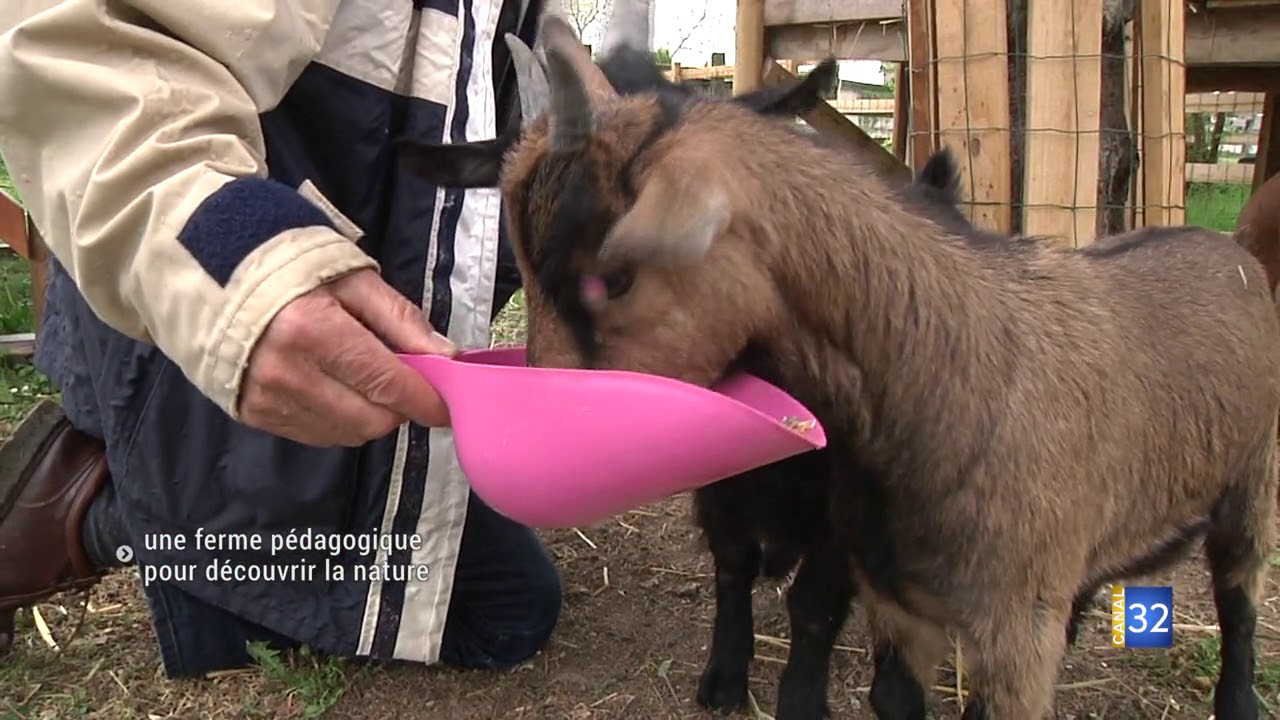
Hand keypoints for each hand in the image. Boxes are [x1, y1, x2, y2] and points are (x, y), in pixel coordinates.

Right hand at [239, 268, 456, 445]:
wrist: (206, 271)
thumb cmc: (289, 267)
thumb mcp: (353, 278)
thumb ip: (401, 320)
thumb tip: (446, 357)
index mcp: (314, 330)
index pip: (388, 384)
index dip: (426, 401)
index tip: (449, 406)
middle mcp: (287, 373)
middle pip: (372, 420)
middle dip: (398, 406)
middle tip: (401, 379)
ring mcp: (267, 399)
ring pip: (347, 434)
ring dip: (369, 414)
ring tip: (362, 377)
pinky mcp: (253, 415)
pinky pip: (318, 435)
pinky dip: (339, 418)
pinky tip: (333, 387)